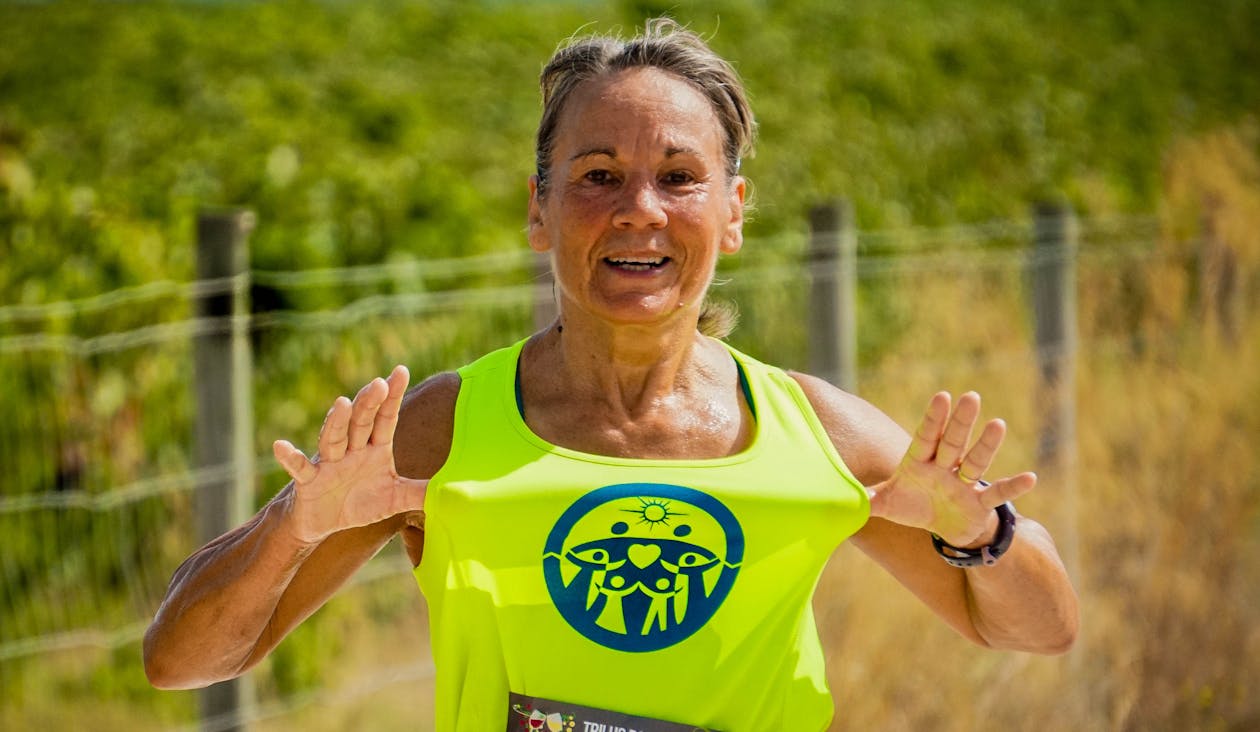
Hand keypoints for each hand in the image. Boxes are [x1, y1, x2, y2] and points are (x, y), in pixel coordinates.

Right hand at [272, 365, 426, 543]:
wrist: (324, 522)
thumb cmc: (360, 503)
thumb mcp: (395, 499)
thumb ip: (420, 492)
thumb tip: (455, 491)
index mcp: (375, 449)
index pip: (386, 418)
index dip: (393, 396)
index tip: (400, 370)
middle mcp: (352, 450)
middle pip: (361, 422)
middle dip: (369, 403)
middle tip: (379, 383)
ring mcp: (329, 463)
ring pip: (333, 438)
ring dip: (336, 421)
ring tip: (342, 403)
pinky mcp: (309, 481)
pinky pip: (298, 468)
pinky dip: (289, 457)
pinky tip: (280, 445)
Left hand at [868, 391, 1035, 546]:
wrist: (941, 529)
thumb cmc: (913, 508)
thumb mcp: (886, 504)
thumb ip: (867, 498)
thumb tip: (842, 497)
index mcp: (920, 463)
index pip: (926, 437)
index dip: (934, 419)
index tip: (942, 396)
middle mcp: (944, 468)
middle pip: (953, 442)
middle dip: (961, 422)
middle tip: (971, 396)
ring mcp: (964, 484)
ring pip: (976, 462)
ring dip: (987, 445)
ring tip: (999, 424)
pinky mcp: (979, 504)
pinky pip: (998, 495)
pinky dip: (1013, 488)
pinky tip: (1031, 477)